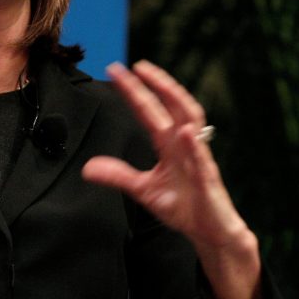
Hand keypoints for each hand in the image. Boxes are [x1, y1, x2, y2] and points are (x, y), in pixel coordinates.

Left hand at [81, 61, 261, 298]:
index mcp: (169, 144)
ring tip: (159, 83)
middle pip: (173, 105)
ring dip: (177, 101)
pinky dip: (192, 145)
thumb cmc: (183, 206)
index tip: (115, 71)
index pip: (150, 111)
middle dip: (156, 84)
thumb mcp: (144, 190)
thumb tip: (88, 168)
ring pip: (191, 122)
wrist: (210, 232)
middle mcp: (184, 144)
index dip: (134, 91)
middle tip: (137, 65)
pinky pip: (201, 159)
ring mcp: (198, 159)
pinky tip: (182, 133)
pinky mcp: (207, 180)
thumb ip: (119, 176)